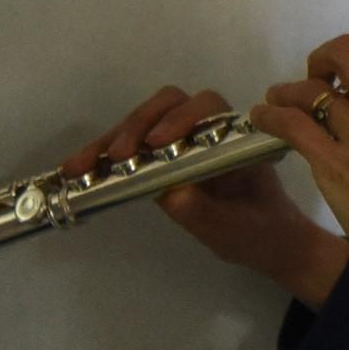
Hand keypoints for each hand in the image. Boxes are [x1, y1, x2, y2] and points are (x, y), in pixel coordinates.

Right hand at [66, 85, 345, 304]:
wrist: (269, 244)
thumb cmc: (259, 233)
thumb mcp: (235, 229)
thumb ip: (205, 211)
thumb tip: (168, 192)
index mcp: (234, 138)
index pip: (206, 107)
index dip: (179, 118)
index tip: (159, 143)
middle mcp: (207, 131)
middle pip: (166, 105)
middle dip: (136, 126)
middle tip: (115, 156)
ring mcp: (182, 142)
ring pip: (143, 123)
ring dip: (111, 139)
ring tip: (80, 166)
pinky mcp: (163, 159)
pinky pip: (134, 147)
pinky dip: (105, 156)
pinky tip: (79, 170)